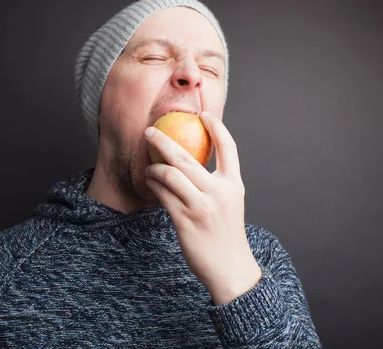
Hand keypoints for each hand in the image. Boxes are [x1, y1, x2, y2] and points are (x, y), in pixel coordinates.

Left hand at [144, 111, 261, 304]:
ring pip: (171, 174)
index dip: (216, 126)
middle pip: (188, 156)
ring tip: (148, 165)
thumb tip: (194, 161)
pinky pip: (163, 194)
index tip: (202, 114)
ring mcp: (202, 206)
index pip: (228, 147)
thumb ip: (217, 182)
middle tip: (150, 131)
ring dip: (154, 166)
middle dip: (164, 140)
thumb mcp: (230, 203)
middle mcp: (219, 192)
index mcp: (234, 185)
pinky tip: (150, 182)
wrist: (230, 268)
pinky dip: (154, 184)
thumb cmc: (226, 233)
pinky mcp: (185, 220)